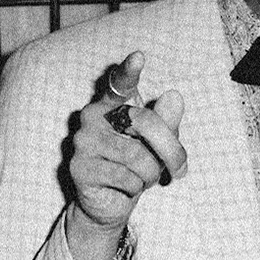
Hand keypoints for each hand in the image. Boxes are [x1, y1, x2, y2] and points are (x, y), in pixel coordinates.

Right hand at [65, 51, 186, 259]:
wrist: (111, 203)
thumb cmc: (136, 168)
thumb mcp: (158, 145)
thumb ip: (167, 122)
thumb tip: (174, 95)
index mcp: (113, 104)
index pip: (120, 83)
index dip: (129, 71)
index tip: (139, 57)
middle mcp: (93, 116)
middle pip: (144, 122)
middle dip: (170, 150)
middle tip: (179, 170)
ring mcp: (83, 141)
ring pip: (137, 156)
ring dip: (150, 174)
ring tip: (143, 179)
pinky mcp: (80, 167)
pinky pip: (125, 177)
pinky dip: (135, 188)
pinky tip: (125, 188)